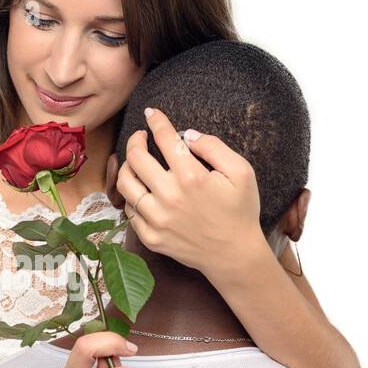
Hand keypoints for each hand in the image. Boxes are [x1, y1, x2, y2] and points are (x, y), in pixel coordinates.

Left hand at [114, 106, 267, 272]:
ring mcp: (157, 219)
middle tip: (140, 136)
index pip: (165, 139)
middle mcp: (169, 197)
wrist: (234, 254)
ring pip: (125, 184)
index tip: (151, 113)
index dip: (156, 121)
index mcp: (192, 177)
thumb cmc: (240, 211)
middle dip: (135, 140)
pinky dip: (132, 196)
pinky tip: (142, 190)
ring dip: (127, 166)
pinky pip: (130, 211)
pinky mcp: (151, 237)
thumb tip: (186, 135)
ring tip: (135, 161)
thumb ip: (214, 147)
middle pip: (136, 158)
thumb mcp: (241, 172)